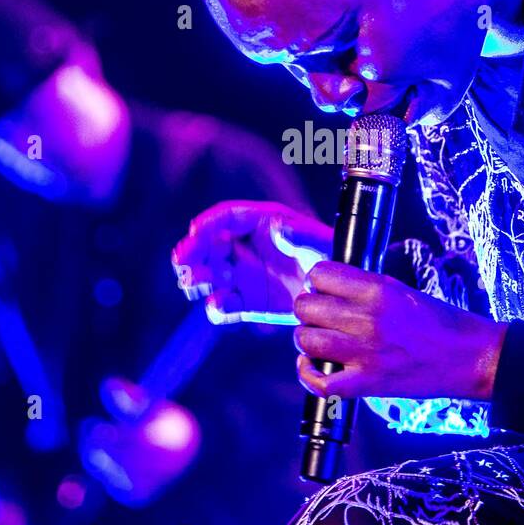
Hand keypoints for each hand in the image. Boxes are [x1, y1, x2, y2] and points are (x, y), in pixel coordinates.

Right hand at [172, 200, 332, 324]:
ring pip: (210, 275)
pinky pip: (224, 305)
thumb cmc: (334, 259)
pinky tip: (219, 307)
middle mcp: (247, 247)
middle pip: (210, 246)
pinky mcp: (247, 304)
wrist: (341, 298)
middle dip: (193, 252)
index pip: (228, 217)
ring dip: (197, 279)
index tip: (196, 232)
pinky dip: (217, 307)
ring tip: (195, 284)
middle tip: (183, 263)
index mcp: (262, 223)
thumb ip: (300, 235)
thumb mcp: (321, 244)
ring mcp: (244, 276)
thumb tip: (276, 228)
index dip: (209, 223)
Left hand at [292, 260, 505, 400]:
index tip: (321, 289)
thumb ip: (364, 288)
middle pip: (305, 307)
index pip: (320, 274)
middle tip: (319, 315)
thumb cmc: (442, 322)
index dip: (316, 281)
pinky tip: (313, 365)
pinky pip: (319, 382)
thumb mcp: (402, 290)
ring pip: (306, 340)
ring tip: (319, 339)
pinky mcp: (368, 384)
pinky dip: (308, 374)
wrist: (473, 358)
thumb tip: (328, 286)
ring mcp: (366, 354)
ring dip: (307, 338)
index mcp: (379, 290)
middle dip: (307, 309)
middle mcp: (368, 319)